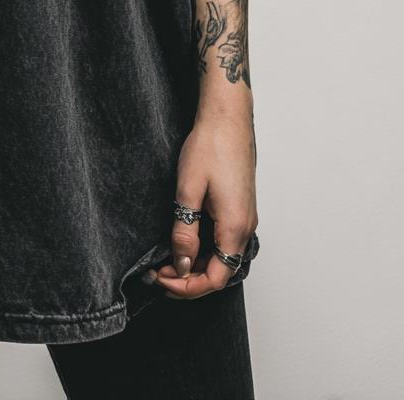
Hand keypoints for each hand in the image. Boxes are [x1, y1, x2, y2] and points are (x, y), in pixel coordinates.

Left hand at [151, 109, 257, 299]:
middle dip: (188, 279)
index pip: (216, 278)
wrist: (227, 118)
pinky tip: (184, 241)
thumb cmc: (210, 146)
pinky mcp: (240, 208)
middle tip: (157, 272)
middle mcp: (246, 227)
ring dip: (196, 264)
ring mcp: (245, 217)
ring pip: (222, 257)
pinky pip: (224, 241)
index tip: (161, 279)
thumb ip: (185, 231)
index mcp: (235, 227)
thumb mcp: (188, 190)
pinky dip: (204, 249)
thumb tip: (182, 264)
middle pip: (220, 272)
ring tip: (166, 259)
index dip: (187, 287)